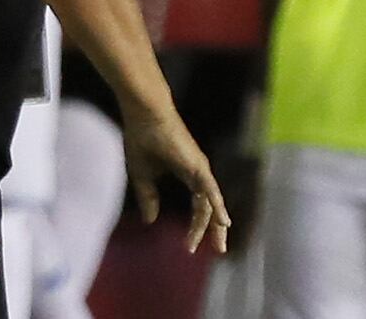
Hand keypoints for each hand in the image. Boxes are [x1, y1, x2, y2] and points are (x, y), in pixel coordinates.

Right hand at [123, 103, 231, 253]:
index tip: (190, 247)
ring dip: (214, 224)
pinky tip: (223, 221)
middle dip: (214, 229)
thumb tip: (151, 221)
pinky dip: (217, 205)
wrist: (144, 115)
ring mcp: (200, 168)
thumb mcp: (142, 175)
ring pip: (211, 202)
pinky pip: (209, 190)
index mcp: (187, 174)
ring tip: (219, 244)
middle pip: (211, 207)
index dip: (196, 226)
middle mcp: (198, 173)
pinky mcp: (197, 165)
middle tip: (219, 250)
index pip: (198, 206)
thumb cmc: (143, 139)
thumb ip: (148, 197)